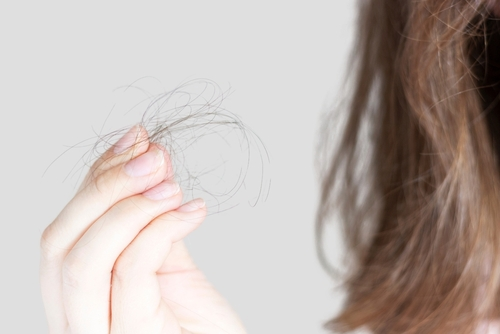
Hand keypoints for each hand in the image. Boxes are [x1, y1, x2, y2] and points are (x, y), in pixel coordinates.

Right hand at [40, 125, 246, 333]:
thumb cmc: (199, 324)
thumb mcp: (168, 264)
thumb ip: (150, 218)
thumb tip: (147, 154)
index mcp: (78, 297)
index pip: (63, 231)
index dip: (96, 179)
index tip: (135, 140)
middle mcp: (74, 319)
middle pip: (59, 242)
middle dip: (105, 187)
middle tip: (153, 156)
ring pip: (83, 260)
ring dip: (129, 207)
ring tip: (171, 184)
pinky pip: (132, 273)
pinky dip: (160, 230)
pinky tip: (192, 211)